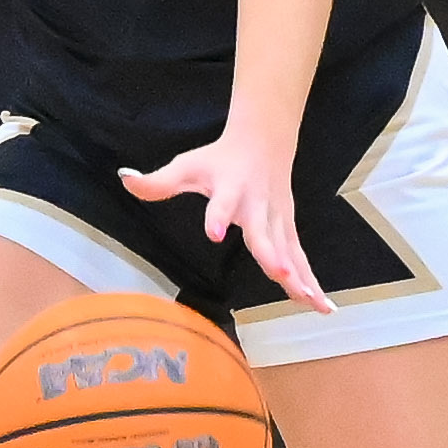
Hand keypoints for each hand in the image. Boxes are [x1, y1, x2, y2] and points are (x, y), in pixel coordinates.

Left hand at [123, 124, 323, 309]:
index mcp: (231, 190)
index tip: (213, 232)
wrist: (264, 140)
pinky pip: (301, 258)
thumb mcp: (187, 166)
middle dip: (273, 255)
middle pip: (265, 233)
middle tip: (282, 275)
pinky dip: (312, 280)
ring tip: (312, 303)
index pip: (223, 203)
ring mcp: (277, 219)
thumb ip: (158, 181)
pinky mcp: (288, 228)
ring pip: (290, 251)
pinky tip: (322, 306)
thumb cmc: (220, 158)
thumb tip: (125, 178)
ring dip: (301, 277)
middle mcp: (258, 206)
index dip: (218, 216)